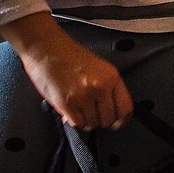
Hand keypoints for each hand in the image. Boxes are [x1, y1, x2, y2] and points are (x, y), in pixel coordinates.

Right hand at [1, 12, 133, 130]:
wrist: (46, 48)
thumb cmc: (68, 55)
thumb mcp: (98, 68)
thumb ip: (107, 89)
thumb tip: (109, 110)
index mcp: (111, 76)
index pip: (126, 108)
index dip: (121, 120)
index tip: (116, 122)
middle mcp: (100, 87)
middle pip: (108, 120)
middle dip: (100, 121)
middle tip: (92, 113)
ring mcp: (83, 96)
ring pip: (92, 124)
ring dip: (86, 121)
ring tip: (79, 108)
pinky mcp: (67, 103)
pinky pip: (77, 124)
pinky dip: (75, 121)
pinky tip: (71, 110)